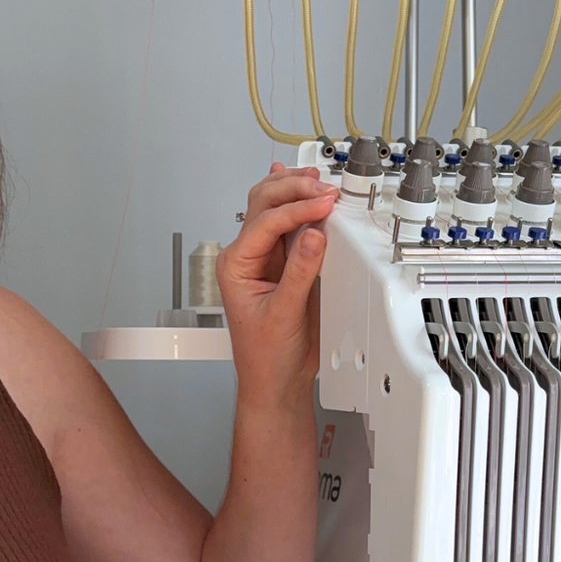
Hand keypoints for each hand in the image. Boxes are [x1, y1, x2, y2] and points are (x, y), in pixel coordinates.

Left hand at [215, 165, 338, 406]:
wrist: (276, 381)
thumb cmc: (267, 356)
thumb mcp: (284, 314)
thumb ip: (300, 273)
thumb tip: (314, 235)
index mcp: (236, 265)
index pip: (266, 222)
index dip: (297, 209)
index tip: (324, 204)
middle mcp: (247, 256)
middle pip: (264, 204)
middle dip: (294, 189)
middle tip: (324, 188)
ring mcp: (266, 258)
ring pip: (273, 207)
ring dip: (295, 190)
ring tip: (318, 180)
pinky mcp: (286, 264)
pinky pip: (290, 225)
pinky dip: (299, 205)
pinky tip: (301, 187)